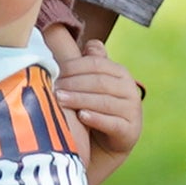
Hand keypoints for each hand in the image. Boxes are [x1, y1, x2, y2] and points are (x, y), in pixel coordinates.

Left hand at [51, 41, 142, 161]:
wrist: (108, 141)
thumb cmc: (96, 107)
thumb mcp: (93, 83)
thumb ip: (91, 63)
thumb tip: (89, 42)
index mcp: (120, 73)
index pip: (96, 64)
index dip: (74, 67)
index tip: (54, 72)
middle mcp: (129, 89)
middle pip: (100, 82)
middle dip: (74, 84)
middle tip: (53, 88)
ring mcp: (132, 110)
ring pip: (104, 102)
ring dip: (80, 100)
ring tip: (60, 100)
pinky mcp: (130, 131)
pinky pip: (112, 123)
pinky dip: (96, 119)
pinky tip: (81, 117)